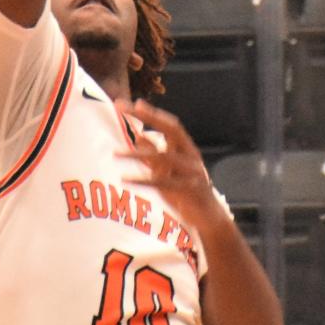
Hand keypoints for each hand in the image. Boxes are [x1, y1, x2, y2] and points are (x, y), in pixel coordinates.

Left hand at [117, 101, 227, 237]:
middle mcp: (192, 155)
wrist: (209, 221)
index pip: (171, 124)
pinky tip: (126, 179)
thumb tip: (139, 137)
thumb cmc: (186, 193)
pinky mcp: (191, 190)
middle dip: (149, 117)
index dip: (153, 113)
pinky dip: (143, 180)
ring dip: (138, 154)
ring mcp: (194, 172)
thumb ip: (154, 156)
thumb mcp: (168, 172)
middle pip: (172, 130)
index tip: (134, 103)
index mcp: (187, 148)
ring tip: (115, 154)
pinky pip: (164, 182)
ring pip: (164, 157)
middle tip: (126, 109)